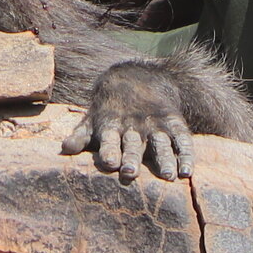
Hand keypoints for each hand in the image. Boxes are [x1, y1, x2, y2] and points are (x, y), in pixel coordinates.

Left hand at [63, 61, 195, 180]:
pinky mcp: (175, 123)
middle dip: (132, 159)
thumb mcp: (92, 119)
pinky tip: (188, 171)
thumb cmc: (110, 108)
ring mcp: (156, 124)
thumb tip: (64, 150)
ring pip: (161, 144)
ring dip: (164, 160)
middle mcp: (135, 126)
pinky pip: (183, 140)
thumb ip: (80, 136)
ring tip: (168, 176)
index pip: (110, 140)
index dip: (109, 151)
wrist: (138, 77)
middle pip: (134, 145)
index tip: (109, 163)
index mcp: (113, 125)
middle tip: (130, 174)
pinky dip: (186, 155)